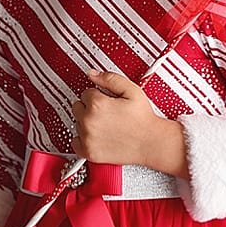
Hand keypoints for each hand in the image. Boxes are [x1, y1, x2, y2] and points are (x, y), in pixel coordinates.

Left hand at [72, 70, 186, 176]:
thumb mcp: (131, 90)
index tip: (108, 100)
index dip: (99, 95)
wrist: (151, 142)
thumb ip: (110, 78)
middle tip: (107, 112)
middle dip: (90, 107)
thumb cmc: (143, 119)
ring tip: (106, 124)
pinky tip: (96, 135)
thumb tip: (93, 74)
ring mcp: (87, 138)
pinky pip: (75, 141)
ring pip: (77, 123)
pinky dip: (82, 138)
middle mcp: (89, 121)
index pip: (86, 93)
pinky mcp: (89, 152)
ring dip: (87, 122)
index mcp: (97, 104)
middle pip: (78, 107)